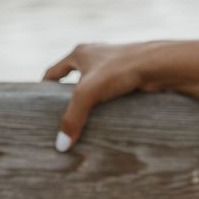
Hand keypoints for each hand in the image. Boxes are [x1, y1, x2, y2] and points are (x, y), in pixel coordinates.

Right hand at [41, 41, 165, 151]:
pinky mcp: (129, 76)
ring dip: (89, 102)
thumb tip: (61, 146)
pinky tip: (107, 118)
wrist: (159, 65)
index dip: (44, 89)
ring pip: (94, 86)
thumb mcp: (88, 93)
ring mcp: (113, 65)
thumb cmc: (121, 70)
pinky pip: (111, 92)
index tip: (39, 107)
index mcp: (80, 53)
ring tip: (84, 123)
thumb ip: (72, 118)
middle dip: (67, 97)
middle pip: (73, 79)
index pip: (53, 73)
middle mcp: (95, 55)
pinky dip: (107, 103)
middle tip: (61, 119)